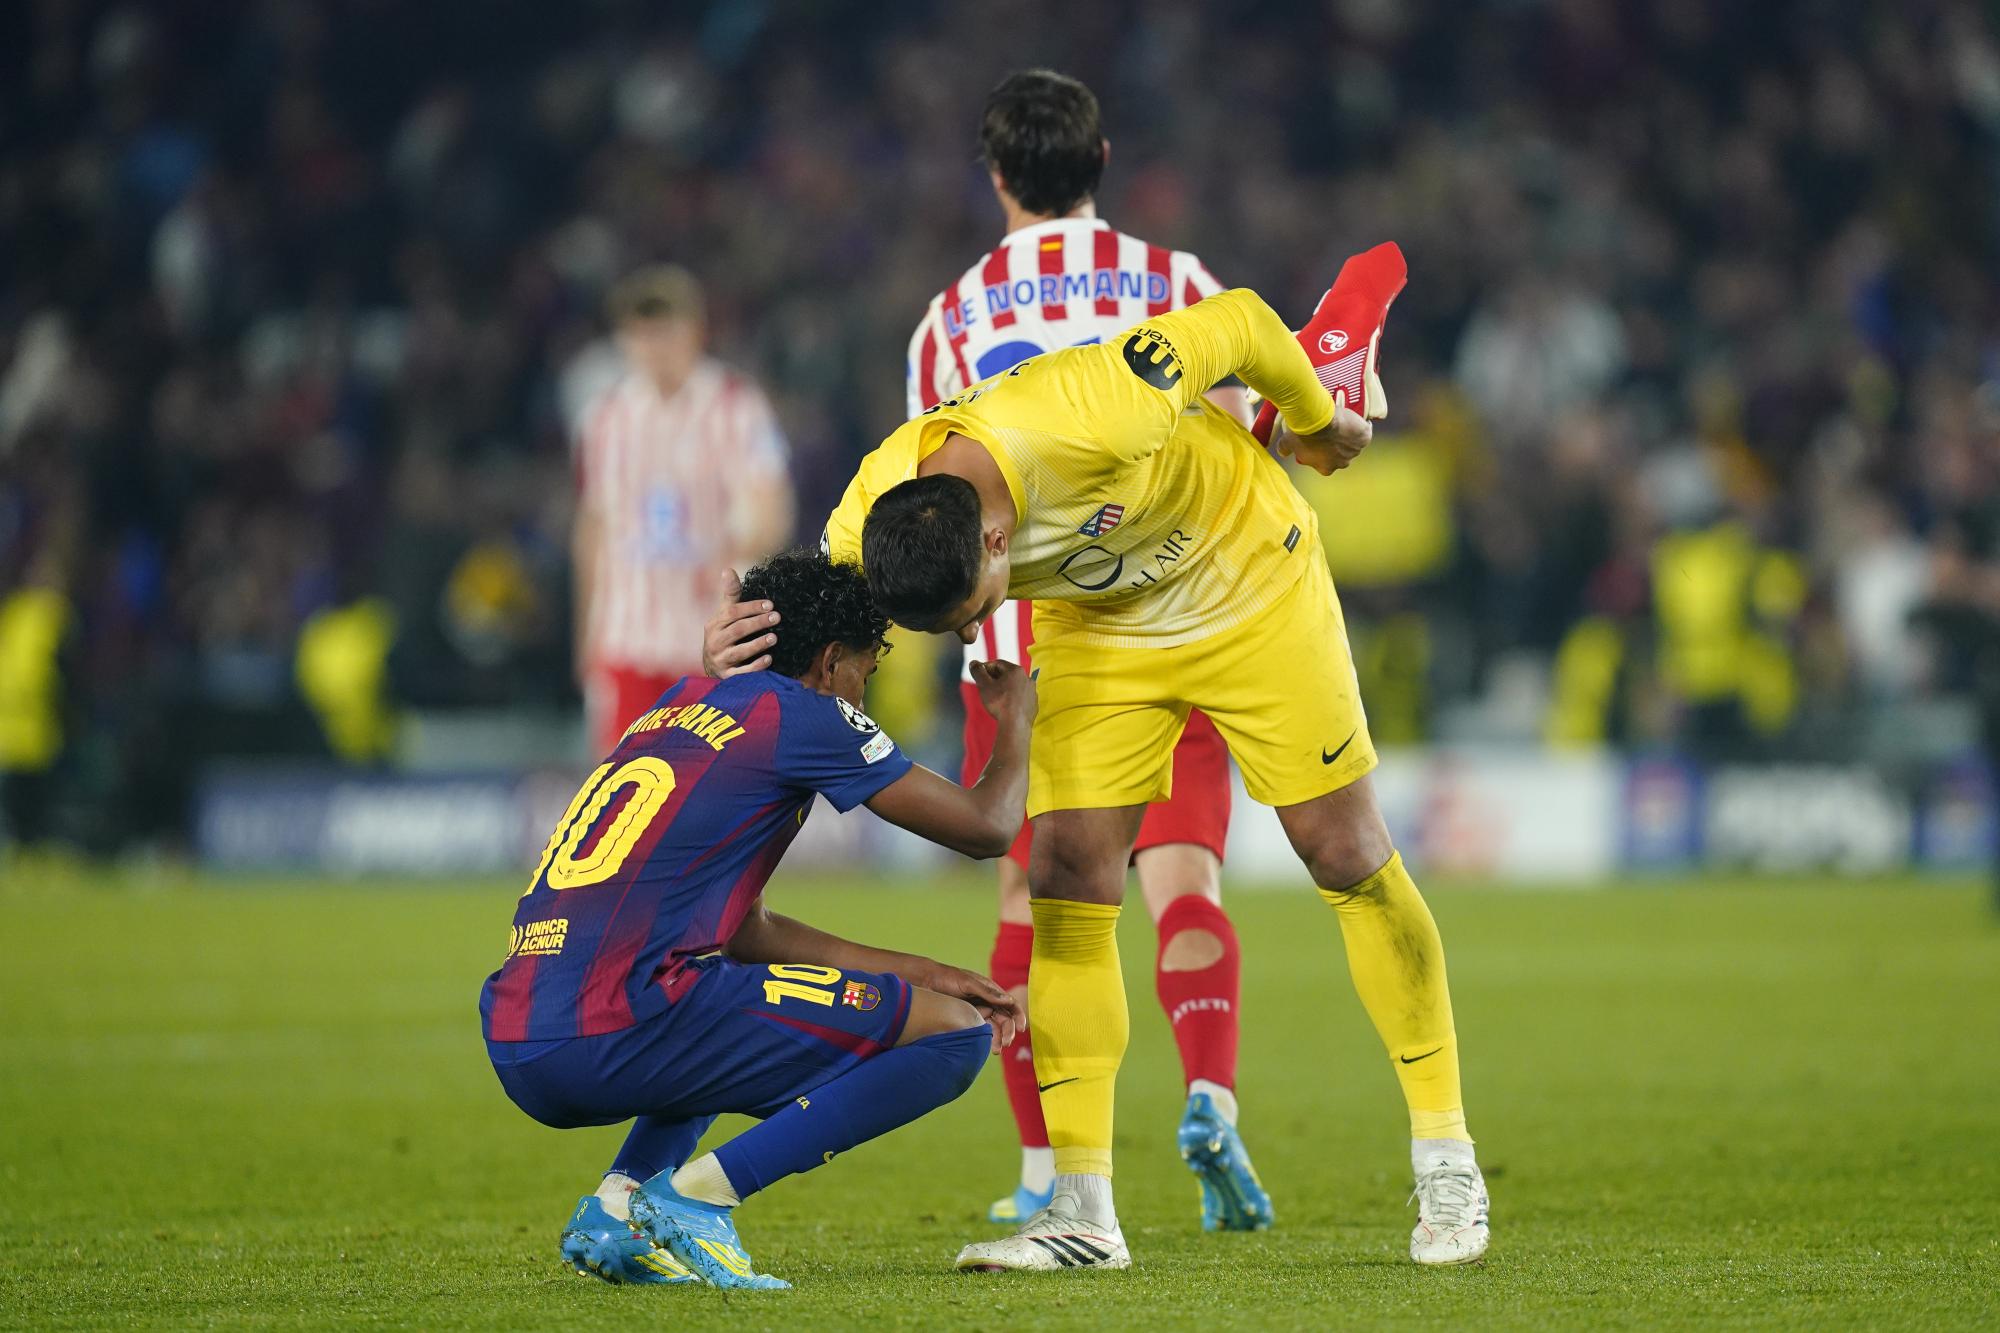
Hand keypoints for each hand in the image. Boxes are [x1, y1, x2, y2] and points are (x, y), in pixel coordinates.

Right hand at [703, 567, 778, 676]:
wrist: (712, 666)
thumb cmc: (723, 634)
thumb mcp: (724, 615)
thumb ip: (730, 595)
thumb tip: (728, 569)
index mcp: (714, 625)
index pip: (732, 613)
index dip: (751, 607)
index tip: (770, 604)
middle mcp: (714, 642)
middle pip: (737, 631)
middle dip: (758, 623)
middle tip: (778, 617)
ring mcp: (720, 660)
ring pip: (739, 652)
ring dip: (757, 644)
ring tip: (774, 637)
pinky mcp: (727, 676)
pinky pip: (741, 672)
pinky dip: (755, 666)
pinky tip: (769, 659)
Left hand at [908, 959, 1024, 1050]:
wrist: (924, 983)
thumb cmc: (947, 978)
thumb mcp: (968, 983)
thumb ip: (987, 992)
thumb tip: (1008, 1000)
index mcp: (990, 990)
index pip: (1010, 1004)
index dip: (1018, 1016)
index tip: (1021, 1028)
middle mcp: (986, 1002)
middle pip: (1004, 1019)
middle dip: (1008, 1032)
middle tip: (1006, 1043)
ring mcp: (977, 1012)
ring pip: (993, 1028)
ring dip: (998, 1039)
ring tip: (997, 1050)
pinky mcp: (967, 1021)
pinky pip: (980, 1032)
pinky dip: (986, 1040)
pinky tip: (986, 1048)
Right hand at [968, 659, 1036, 728]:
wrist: (1015, 725)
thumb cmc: (999, 703)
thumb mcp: (984, 685)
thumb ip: (977, 671)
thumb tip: (973, 663)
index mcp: (1016, 670)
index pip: (997, 664)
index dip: (985, 668)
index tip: (978, 675)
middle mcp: (1027, 678)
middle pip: (1007, 674)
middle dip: (995, 679)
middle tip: (984, 686)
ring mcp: (1032, 692)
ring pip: (1015, 686)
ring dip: (1004, 689)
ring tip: (995, 698)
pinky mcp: (1033, 704)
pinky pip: (1020, 698)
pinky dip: (1012, 699)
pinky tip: (1005, 707)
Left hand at [1273, 399, 1372, 475]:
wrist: (1317, 418)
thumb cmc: (1301, 432)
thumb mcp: (1288, 442)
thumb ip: (1285, 449)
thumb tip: (1282, 453)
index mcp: (1325, 468)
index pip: (1326, 464)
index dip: (1323, 454)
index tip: (1319, 443)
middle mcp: (1342, 463)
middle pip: (1342, 456)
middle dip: (1337, 446)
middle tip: (1331, 431)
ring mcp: (1354, 450)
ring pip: (1354, 444)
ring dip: (1349, 436)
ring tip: (1343, 422)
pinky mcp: (1364, 437)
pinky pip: (1365, 432)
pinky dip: (1362, 427)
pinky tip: (1357, 420)